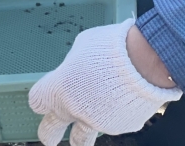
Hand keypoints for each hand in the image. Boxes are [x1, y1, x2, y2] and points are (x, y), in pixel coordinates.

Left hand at [28, 18, 181, 145]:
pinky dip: (114, 115)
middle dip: (49, 133)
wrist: (147, 61)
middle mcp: (75, 110)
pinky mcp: (122, 127)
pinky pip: (113, 123)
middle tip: (49, 137)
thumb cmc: (112, 48)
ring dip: (82, 133)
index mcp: (59, 89)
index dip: (41, 99)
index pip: (37, 102)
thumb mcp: (81, 46)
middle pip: (50, 130)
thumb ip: (73, 64)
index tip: (43, 98)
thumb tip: (76, 68)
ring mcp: (99, 122)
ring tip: (82, 133)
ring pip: (84, 135)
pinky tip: (121, 100)